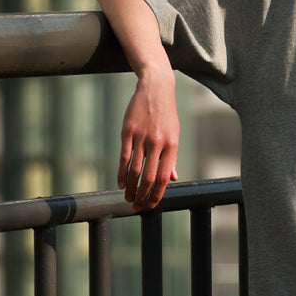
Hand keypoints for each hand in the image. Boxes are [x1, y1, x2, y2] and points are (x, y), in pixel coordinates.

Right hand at [118, 65, 179, 211]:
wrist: (156, 88)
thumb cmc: (166, 114)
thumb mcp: (174, 134)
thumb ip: (172, 157)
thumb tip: (172, 178)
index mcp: (171, 146)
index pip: (164, 177)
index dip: (156, 194)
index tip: (150, 205)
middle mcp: (157, 143)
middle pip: (148, 177)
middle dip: (142, 195)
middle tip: (136, 206)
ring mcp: (141, 137)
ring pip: (134, 169)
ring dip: (130, 187)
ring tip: (127, 197)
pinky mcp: (128, 131)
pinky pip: (124, 156)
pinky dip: (121, 172)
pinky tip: (120, 182)